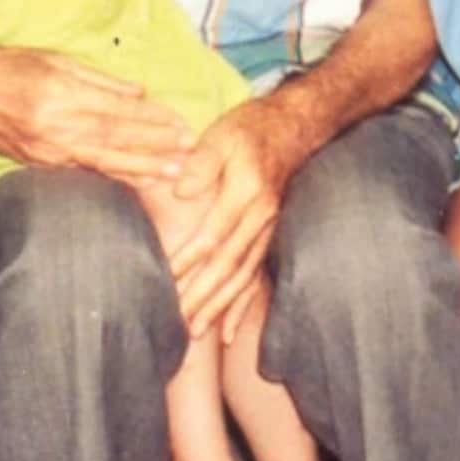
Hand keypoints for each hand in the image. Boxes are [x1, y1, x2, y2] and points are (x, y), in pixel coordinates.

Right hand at [0, 43, 194, 181]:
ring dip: (139, 169)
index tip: (181, 125)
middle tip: (188, 156)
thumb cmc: (8, 68)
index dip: (151, 121)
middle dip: (154, 149)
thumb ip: (98, 80)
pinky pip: (81, 172)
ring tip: (171, 175)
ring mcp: (44, 151)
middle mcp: (53, 128)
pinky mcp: (37, 164)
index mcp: (59, 96)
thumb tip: (139, 94)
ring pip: (101, 162)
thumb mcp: (54, 60)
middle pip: (113, 141)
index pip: (116, 112)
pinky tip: (133, 183)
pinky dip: (110, 178)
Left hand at [164, 96, 305, 337]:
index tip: (165, 278)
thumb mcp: (222, 133)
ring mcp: (268, 230)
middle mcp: (261, 217)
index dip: (189, 258)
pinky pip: (256, 278)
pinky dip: (241, 307)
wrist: (294, 128)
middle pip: (229, 265)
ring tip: (196, 332)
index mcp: (247, 192)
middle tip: (178, 322)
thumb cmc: (250, 129)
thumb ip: (201, 161)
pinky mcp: (269, 238)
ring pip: (243, 277)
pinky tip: (229, 332)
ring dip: (220, 308)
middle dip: (203, 296)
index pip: (214, 233)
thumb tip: (181, 190)